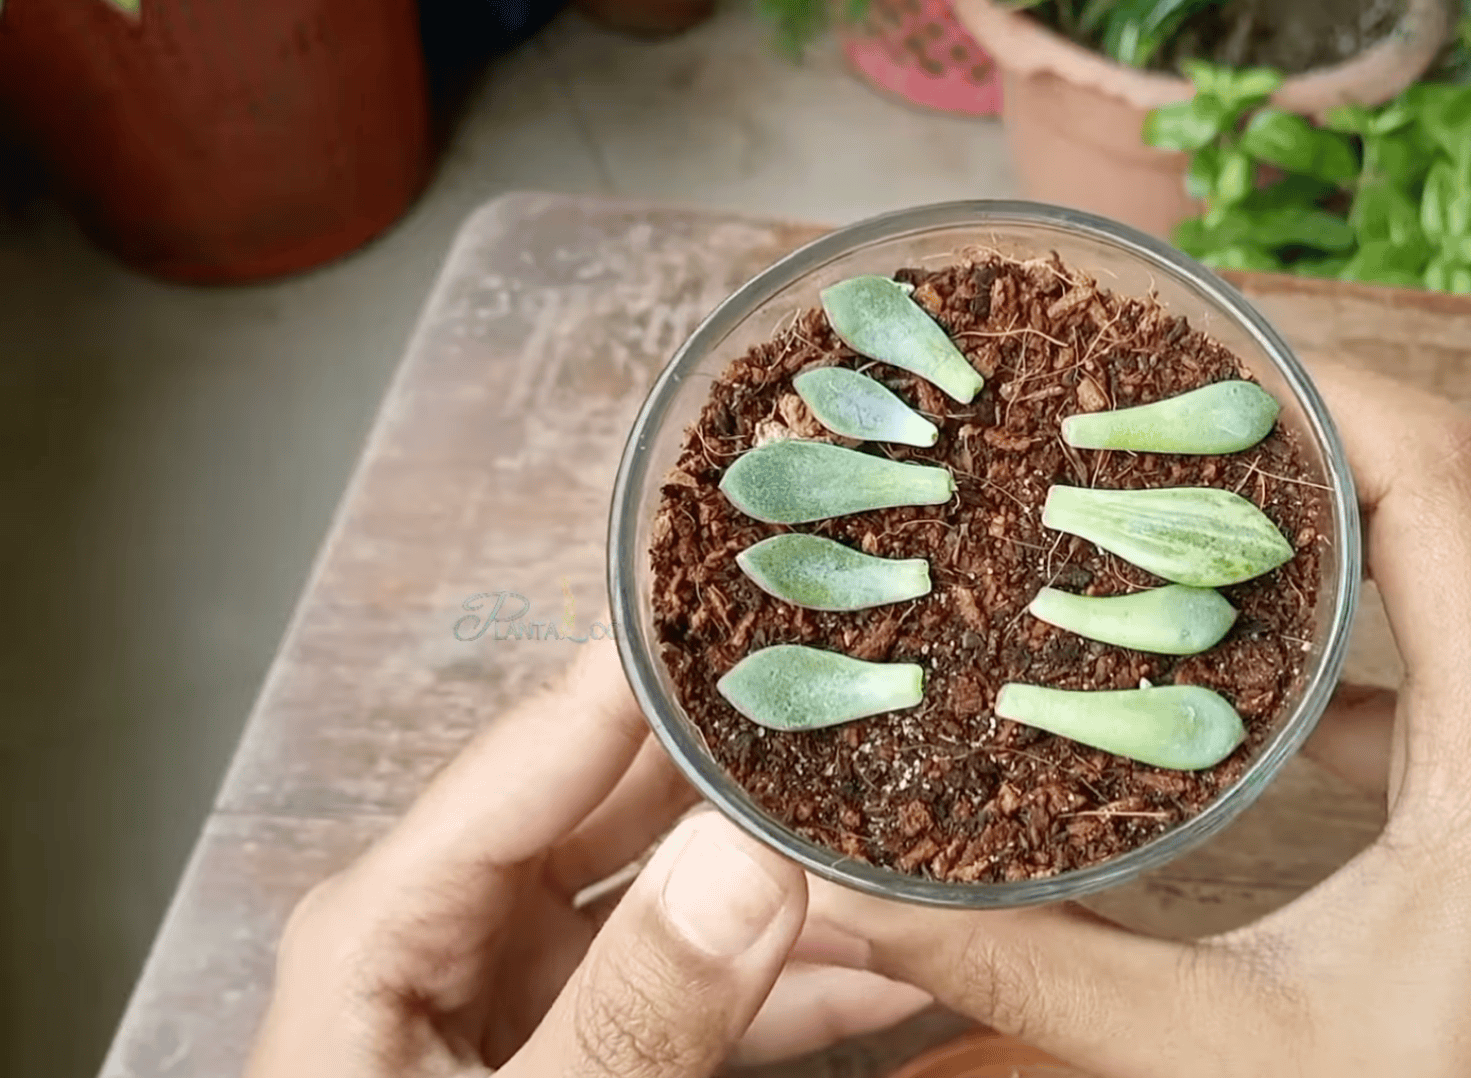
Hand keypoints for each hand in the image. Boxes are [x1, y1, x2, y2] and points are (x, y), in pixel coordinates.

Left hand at [245, 641, 929, 1077]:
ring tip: (921, 824)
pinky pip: (705, 994)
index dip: (674, 660)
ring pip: (685, 898)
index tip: (796, 593)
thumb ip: (630, 1011)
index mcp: (394, 917)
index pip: (554, 740)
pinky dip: (798, 988)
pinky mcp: (594, 1052)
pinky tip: (898, 970)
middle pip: (629, 804)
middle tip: (892, 695)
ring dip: (800, 880)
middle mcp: (461, 930)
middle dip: (760, 760)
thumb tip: (753, 856)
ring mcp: (533, 995)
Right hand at [804, 360, 1470, 1077]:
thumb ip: (1034, 973)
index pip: (1443, 480)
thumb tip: (857, 906)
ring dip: (1332, 523)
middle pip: (1455, 498)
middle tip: (1140, 418)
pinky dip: (1365, 624)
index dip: (1316, 383)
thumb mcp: (1226, 1064)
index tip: (1182, 354)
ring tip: (1176, 510)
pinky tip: (1245, 665)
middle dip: (1297, 434)